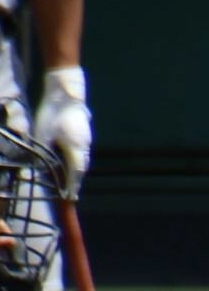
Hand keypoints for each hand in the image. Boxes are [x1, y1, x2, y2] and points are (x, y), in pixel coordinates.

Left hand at [34, 66, 90, 191]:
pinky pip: (82, 152)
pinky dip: (77, 159)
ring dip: (76, 170)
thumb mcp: (42, 134)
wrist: (66, 92)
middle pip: (80, 169)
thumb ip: (42, 152)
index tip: (71, 198)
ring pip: (82, 161)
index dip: (72, 187)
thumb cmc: (53, 113)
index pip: (75, 175)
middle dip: (75, 181)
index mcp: (75, 150)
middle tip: (70, 191)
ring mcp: (87, 141)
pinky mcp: (85, 134)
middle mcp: (84, 148)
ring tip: (70, 177)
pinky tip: (69, 158)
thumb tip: (39, 168)